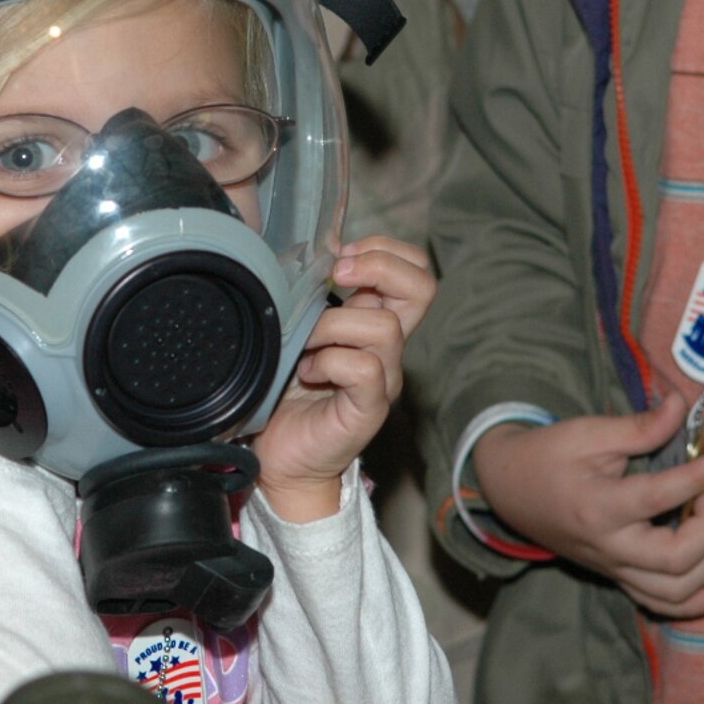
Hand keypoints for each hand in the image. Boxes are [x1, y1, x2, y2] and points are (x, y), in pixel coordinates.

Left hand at [252, 237, 435, 521]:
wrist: (279, 453)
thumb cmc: (283, 388)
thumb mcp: (297, 328)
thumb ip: (312, 297)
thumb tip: (311, 255)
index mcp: (375, 320)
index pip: (415, 269)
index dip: (384, 249)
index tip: (338, 256)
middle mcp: (389, 347)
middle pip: (423, 287)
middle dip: (378, 266)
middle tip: (337, 276)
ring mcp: (384, 378)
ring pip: (384, 327)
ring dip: (332, 325)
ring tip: (304, 344)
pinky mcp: (369, 409)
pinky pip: (365, 369)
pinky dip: (330, 362)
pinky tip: (306, 371)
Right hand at [473, 400, 703, 617]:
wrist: (507, 489)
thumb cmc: (548, 455)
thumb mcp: (588, 432)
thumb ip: (639, 427)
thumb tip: (680, 407)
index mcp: (598, 506)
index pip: (659, 498)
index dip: (698, 479)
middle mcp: (607, 546)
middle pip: (675, 558)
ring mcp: (611, 567)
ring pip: (674, 591)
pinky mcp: (614, 576)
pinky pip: (658, 605)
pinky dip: (692, 604)